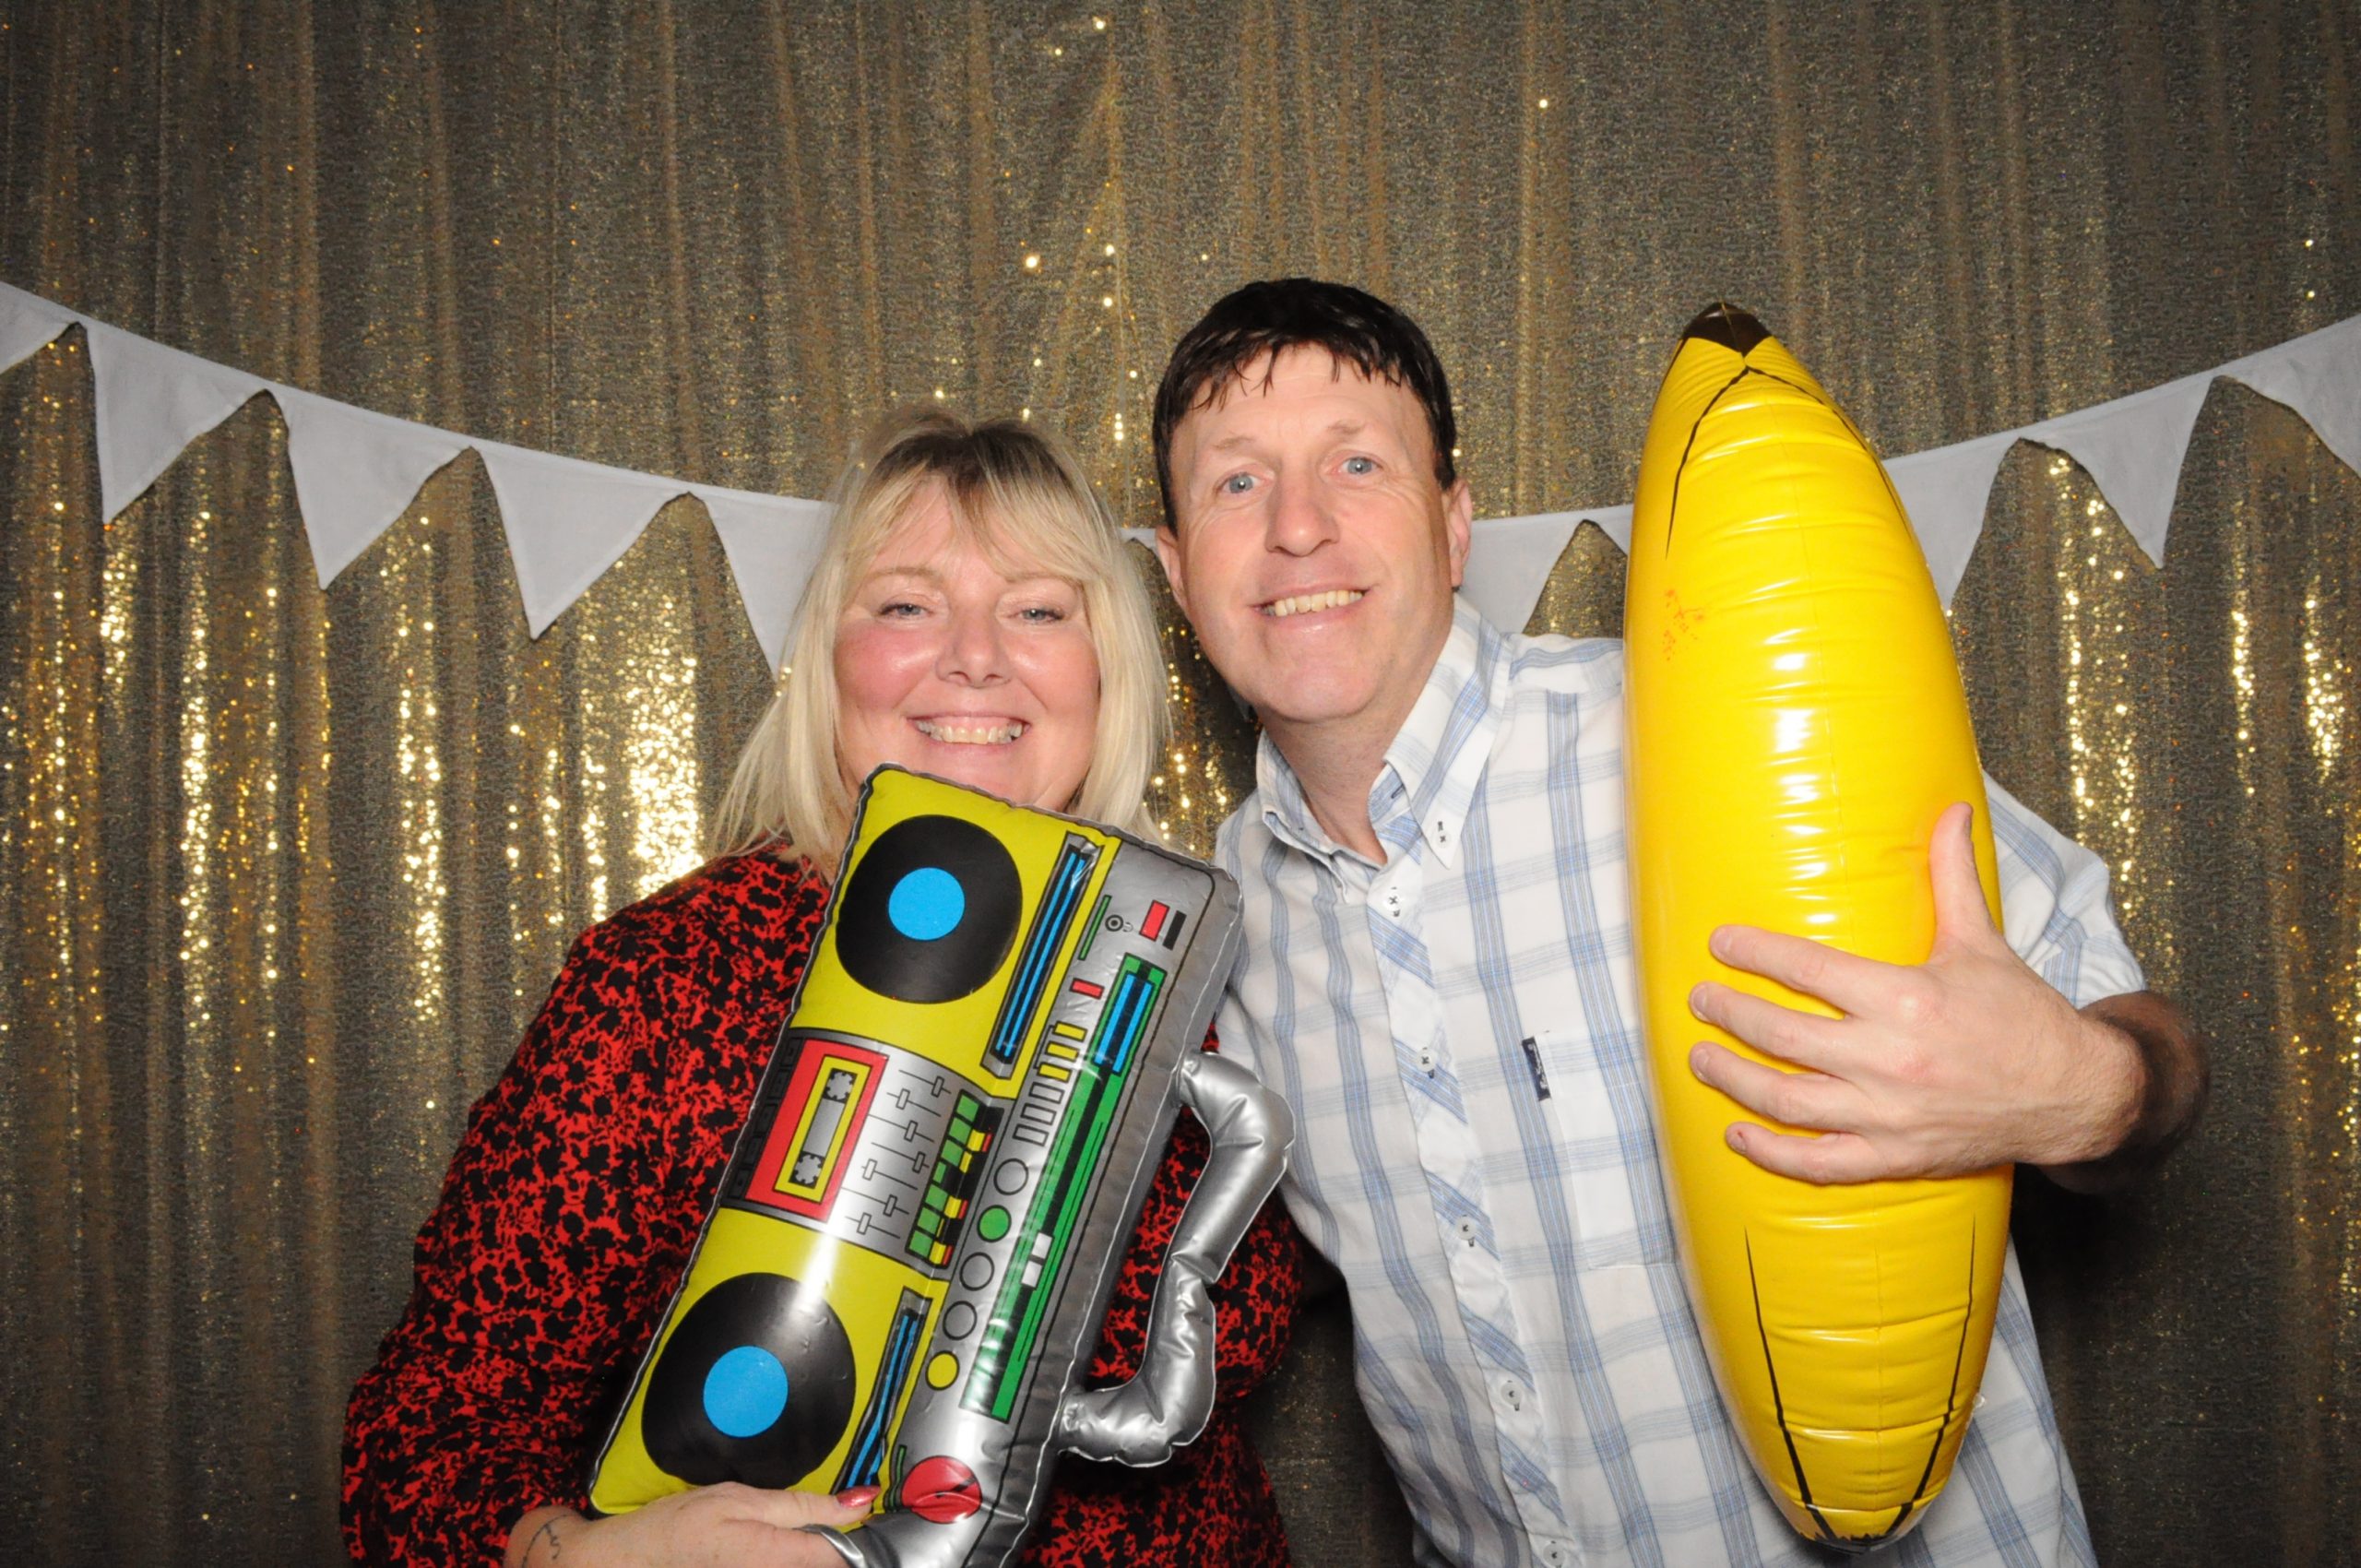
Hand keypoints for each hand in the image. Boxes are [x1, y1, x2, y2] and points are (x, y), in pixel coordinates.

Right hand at [507, 1484, 874, 1567]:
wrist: (626, 1563)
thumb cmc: (678, 1525)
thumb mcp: (741, 1498)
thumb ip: (803, 1505)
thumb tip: (860, 1503)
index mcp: (776, 1557)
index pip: (843, 1555)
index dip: (859, 1535)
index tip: (864, 1515)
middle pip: (824, 1564)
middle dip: (830, 1545)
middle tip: (824, 1520)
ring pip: (804, 1566)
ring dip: (807, 1552)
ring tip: (786, 1536)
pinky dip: (788, 1559)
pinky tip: (766, 1550)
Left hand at [1683, 802, 2144, 1183]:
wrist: (2074, 1095)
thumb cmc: (2021, 1015)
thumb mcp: (1983, 941)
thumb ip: (1953, 876)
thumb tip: (1953, 808)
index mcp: (1907, 999)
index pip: (1808, 971)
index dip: (1754, 954)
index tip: (1719, 944)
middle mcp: (1891, 1059)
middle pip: (1782, 1036)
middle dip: (1729, 1013)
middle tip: (1699, 998)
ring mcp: (1889, 1114)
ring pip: (1786, 1100)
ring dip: (1733, 1079)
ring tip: (1700, 1056)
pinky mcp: (1894, 1156)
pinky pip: (1817, 1163)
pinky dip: (1771, 1152)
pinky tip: (1738, 1133)